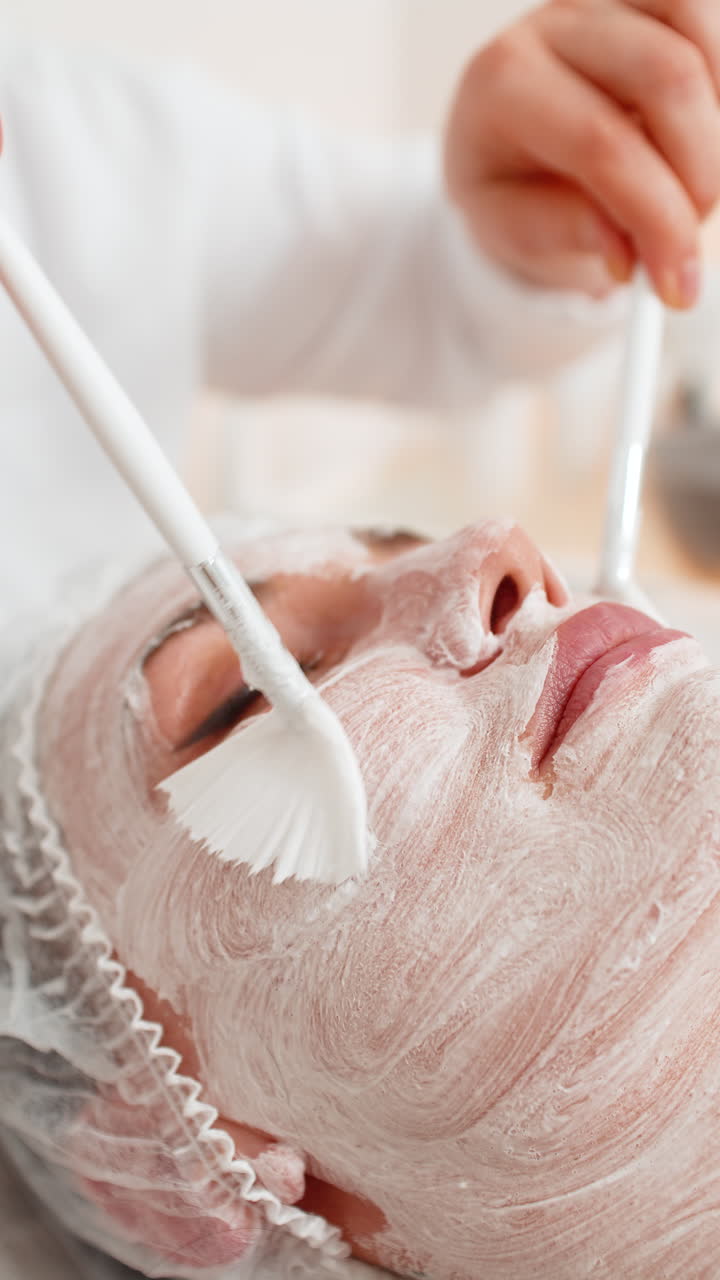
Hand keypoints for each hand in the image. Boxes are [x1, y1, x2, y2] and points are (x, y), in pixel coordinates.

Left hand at [445, 0, 719, 306]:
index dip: (654, 217)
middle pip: (668, 78)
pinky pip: (712, 21)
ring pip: (703, 41)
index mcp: (503, 84)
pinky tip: (703, 140)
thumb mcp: (512, 229)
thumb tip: (630, 249)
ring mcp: (607, 1)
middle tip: (687, 245)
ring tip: (691, 188)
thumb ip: (566, 232)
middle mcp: (556, 25)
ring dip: (719, 132)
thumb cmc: (509, 186)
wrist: (505, 138)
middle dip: (699, 177)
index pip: (602, 144)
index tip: (675, 286)